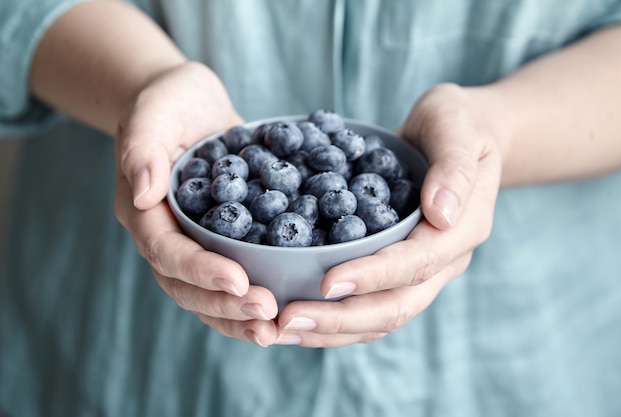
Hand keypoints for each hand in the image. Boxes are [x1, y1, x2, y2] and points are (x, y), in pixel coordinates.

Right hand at [113, 62, 278, 345]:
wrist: (190, 105)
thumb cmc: (169, 102)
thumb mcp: (153, 112)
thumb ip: (142, 147)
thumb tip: (143, 193)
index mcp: (144, 212)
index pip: (167, 252)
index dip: (201, 271)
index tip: (239, 282)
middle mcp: (166, 237)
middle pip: (187, 287)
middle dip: (226, 305)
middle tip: (269, 315)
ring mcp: (193, 244)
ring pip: (208, 295)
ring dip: (240, 317)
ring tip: (276, 331)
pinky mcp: (220, 242)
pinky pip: (232, 279)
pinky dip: (252, 300)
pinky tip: (284, 312)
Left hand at [275, 83, 506, 346]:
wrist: (459, 135)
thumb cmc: (457, 124)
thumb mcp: (457, 127)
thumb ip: (454, 166)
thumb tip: (441, 212)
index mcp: (462, 230)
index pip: (416, 264)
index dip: (372, 277)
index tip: (326, 282)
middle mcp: (443, 262)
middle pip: (394, 307)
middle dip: (341, 318)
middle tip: (288, 320)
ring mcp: (421, 271)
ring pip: (379, 318)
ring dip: (330, 330)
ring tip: (280, 330)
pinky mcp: (397, 270)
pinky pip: (367, 304)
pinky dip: (332, 316)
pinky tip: (294, 316)